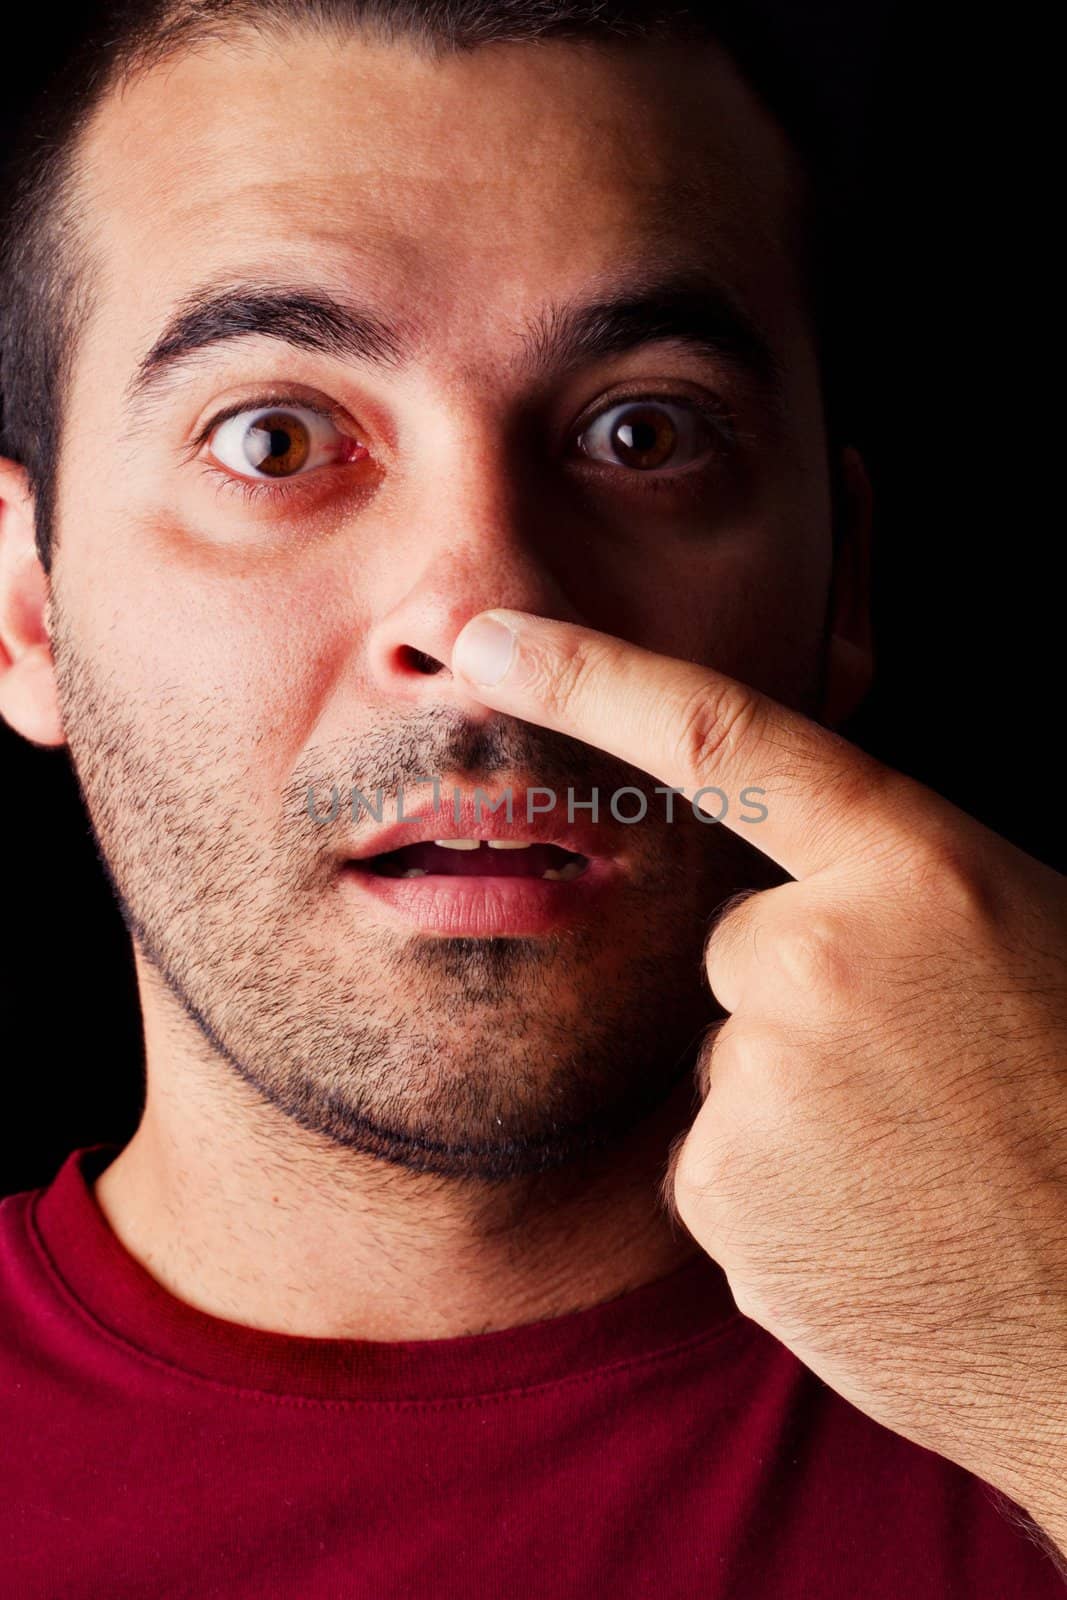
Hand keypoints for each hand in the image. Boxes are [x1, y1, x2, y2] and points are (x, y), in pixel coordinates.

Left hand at [450, 607, 1066, 1550]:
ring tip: (920, 1166)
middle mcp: (816, 956)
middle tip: (928, 1077)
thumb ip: (898, 890)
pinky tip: (876, 1227)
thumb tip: (791, 903)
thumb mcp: (1032, 935)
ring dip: (799, 1103)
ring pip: (731, 1061)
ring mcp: (756, 1081)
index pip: (721, 738)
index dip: (590, 676)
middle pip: (741, 945)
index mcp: (917, 868)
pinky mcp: (717, 1197)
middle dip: (807, 998)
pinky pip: (718, 1161)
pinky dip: (779, 1191)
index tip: (487, 640)